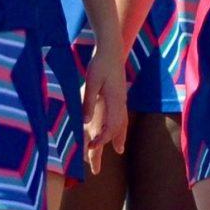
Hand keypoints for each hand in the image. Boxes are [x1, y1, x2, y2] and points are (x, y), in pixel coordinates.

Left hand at [80, 52, 128, 172]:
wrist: (111, 50)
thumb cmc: (100, 64)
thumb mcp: (91, 82)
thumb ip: (89, 102)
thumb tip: (86, 122)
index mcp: (115, 101)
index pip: (110, 127)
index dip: (101, 140)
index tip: (91, 148)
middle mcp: (121, 102)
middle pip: (118, 128)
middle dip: (110, 143)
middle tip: (100, 159)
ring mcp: (122, 99)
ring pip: (123, 123)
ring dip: (120, 137)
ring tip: (119, 150)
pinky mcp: (120, 96)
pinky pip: (122, 116)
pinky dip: (121, 127)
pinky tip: (119, 128)